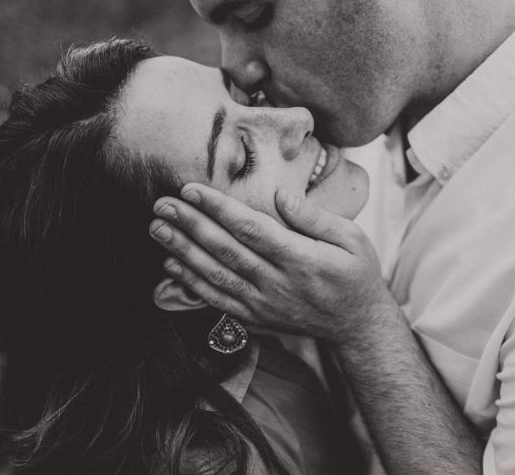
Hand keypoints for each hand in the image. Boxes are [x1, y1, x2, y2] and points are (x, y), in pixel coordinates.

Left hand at [148, 184, 395, 343]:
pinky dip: (190, 283)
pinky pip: (216, 299)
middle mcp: (278, 283)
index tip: (192, 189)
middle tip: (162, 204)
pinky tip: (170, 264)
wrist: (356, 324)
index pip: (251, 228)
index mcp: (301, 259)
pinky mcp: (254, 317)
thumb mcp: (351, 238)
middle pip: (226, 250)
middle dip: (191, 224)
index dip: (218, 208)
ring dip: (182, 251)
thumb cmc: (355, 273)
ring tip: (157, 228)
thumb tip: (281, 194)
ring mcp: (263, 303)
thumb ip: (314, 217)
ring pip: (214, 275)